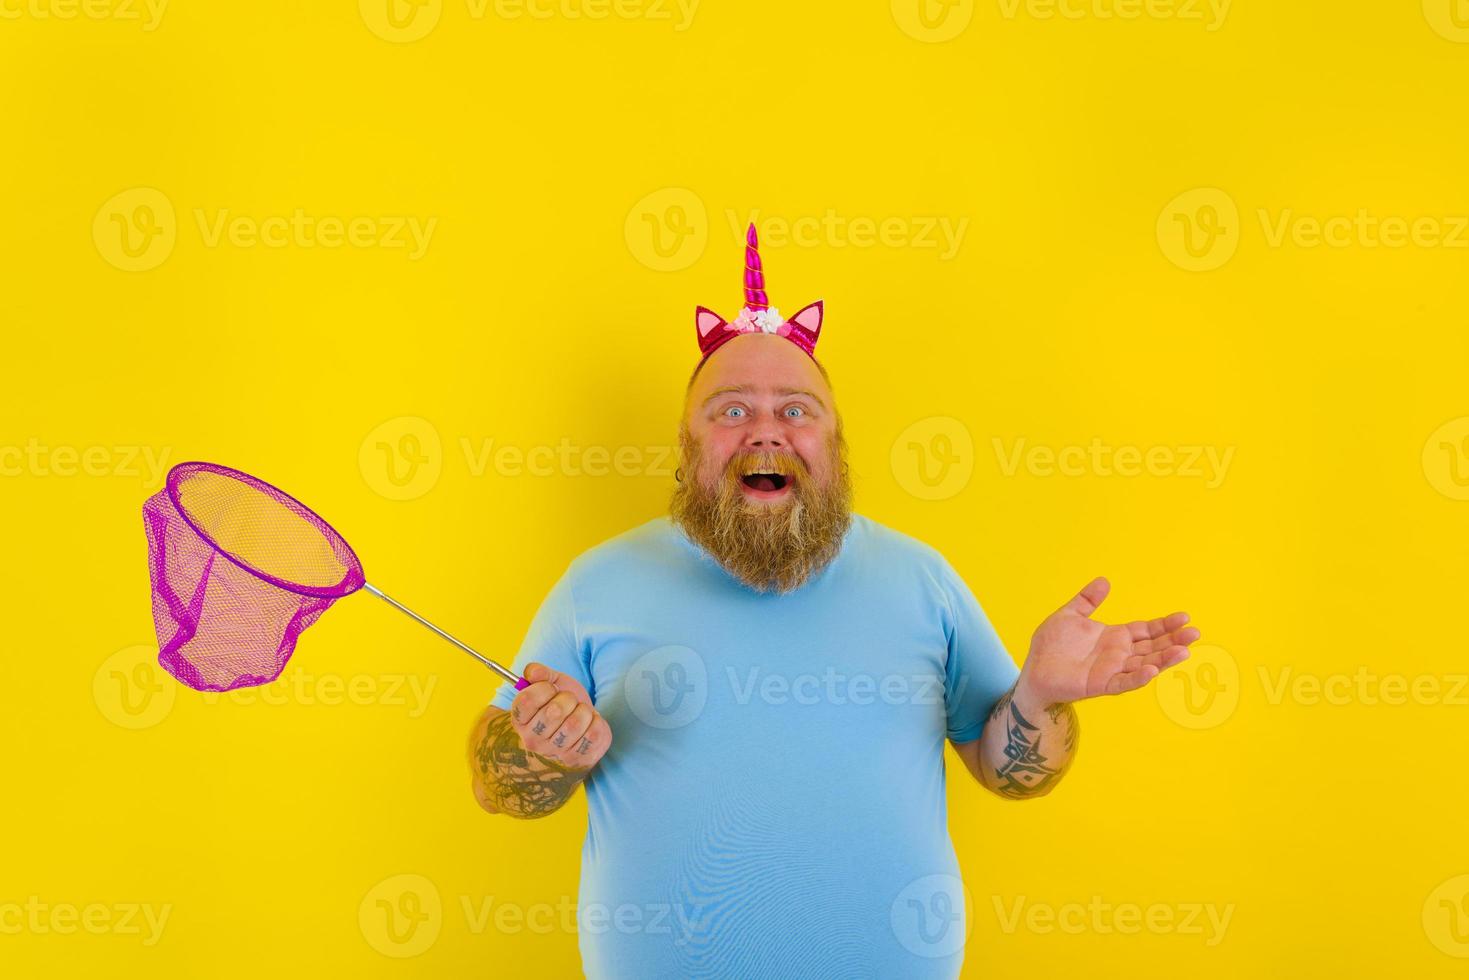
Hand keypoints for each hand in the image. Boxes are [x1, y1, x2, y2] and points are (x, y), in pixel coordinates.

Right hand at [508, 662, 612, 771]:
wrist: (579, 727)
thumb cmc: (562, 703)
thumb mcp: (550, 683)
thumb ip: (539, 673)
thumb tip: (533, 672)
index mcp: (520, 720)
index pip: (526, 700)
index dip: (544, 688)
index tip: (552, 688)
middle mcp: (532, 741)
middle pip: (554, 712)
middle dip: (568, 698)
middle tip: (569, 701)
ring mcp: (554, 753)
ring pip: (575, 723)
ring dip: (583, 711)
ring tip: (580, 712)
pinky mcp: (577, 759)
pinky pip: (593, 734)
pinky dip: (596, 722)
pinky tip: (590, 723)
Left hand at [1019, 577, 1199, 704]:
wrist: (1034, 672)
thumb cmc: (1050, 646)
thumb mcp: (1069, 615)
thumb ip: (1087, 600)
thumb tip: (1104, 580)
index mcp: (1115, 637)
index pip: (1147, 630)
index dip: (1165, 625)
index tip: (1185, 617)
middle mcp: (1119, 655)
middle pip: (1153, 647)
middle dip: (1174, 640)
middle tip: (1195, 633)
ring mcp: (1112, 671)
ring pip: (1144, 664)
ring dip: (1164, 659)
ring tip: (1184, 652)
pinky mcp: (1100, 685)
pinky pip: (1123, 682)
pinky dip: (1137, 678)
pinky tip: (1152, 671)